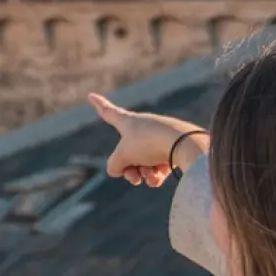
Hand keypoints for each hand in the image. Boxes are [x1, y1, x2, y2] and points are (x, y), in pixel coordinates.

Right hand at [87, 93, 206, 186]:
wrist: (184, 144)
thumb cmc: (149, 143)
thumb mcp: (122, 156)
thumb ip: (114, 165)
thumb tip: (123, 171)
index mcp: (128, 121)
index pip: (109, 112)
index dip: (98, 105)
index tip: (91, 95)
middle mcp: (143, 126)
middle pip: (127, 152)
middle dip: (128, 169)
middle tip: (134, 179)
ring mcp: (159, 137)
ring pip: (143, 162)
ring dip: (143, 173)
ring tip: (150, 176)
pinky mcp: (174, 148)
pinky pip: (159, 166)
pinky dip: (157, 174)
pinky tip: (161, 177)